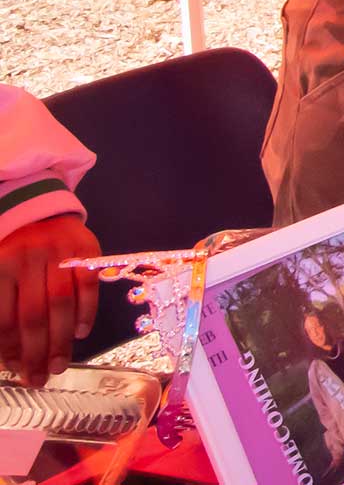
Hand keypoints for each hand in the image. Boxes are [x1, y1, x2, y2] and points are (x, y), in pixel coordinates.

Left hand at [0, 215, 98, 387]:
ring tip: (58, 366)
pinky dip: (86, 312)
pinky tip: (80, 333)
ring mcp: (59, 254)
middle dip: (36, 353)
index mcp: (0, 268)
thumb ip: (2, 308)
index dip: (10, 349)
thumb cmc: (12, 253)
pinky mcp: (86, 250)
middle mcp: (27, 260)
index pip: (4, 319)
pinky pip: (87, 286)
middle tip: (39, 379)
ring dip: (61, 340)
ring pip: (61, 304)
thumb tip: (8, 355)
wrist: (38, 211)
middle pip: (33, 316)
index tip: (16, 371)